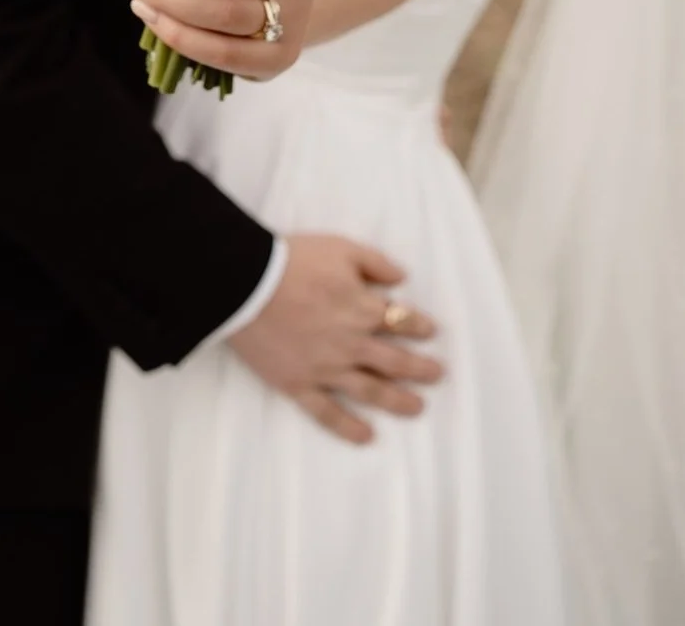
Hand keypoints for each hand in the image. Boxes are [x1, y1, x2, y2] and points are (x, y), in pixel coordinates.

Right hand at [228, 235, 442, 444]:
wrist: (246, 283)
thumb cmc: (294, 260)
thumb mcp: (340, 247)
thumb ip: (375, 263)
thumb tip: (402, 278)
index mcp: (362, 309)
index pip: (401, 321)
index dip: (420, 326)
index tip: (431, 332)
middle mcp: (350, 343)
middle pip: (394, 361)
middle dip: (420, 368)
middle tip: (438, 375)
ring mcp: (325, 368)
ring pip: (370, 391)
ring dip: (397, 401)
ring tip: (417, 408)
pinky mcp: (299, 384)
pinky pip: (326, 412)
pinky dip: (347, 427)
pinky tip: (366, 436)